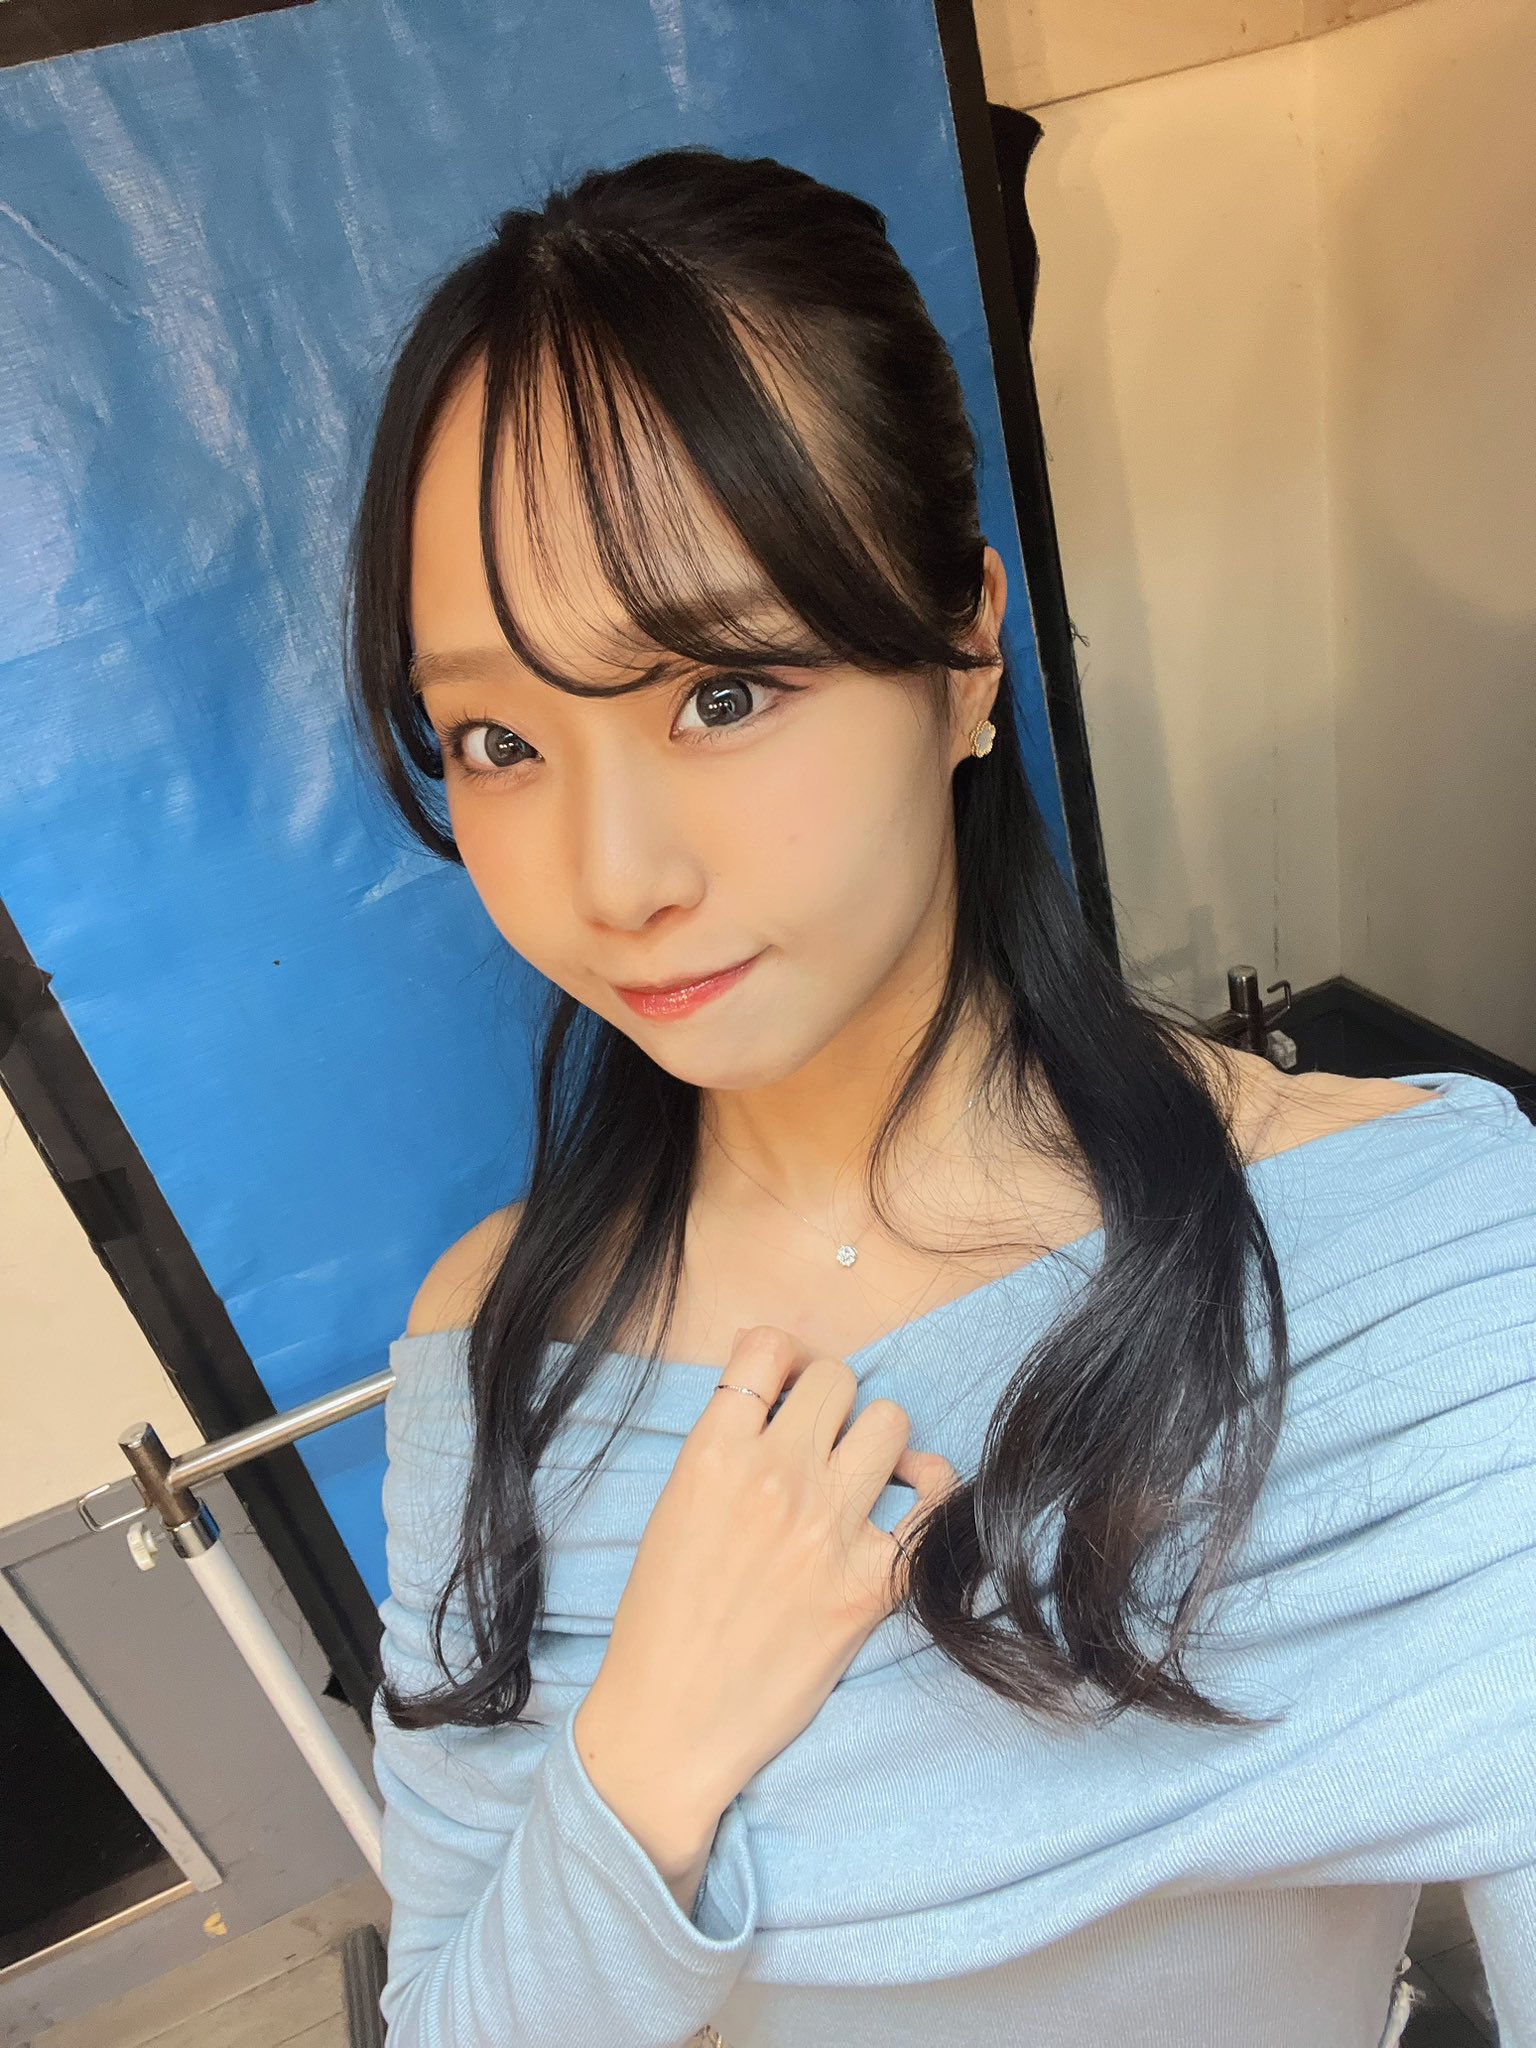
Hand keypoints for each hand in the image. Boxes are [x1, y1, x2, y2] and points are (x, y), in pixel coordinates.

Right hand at [573, 1324, 958, 1868]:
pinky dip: (930, 1492)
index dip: (784, 1359)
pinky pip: (935, 1500)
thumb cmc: (661, 1620)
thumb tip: (778, 1395)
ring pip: (890, 1422)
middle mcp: (775, 1478)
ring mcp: (828, 1529)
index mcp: (712, 1454)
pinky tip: (910, 1503)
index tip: (785, 1387)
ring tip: (860, 1475)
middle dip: (830, 1403)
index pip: (769, 1348)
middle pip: (838, 1379)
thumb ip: (725, 1445)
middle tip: (820, 1441)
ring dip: (877, 1442)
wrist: (670, 1723)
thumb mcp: (673, 1507)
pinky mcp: (870, 1584)